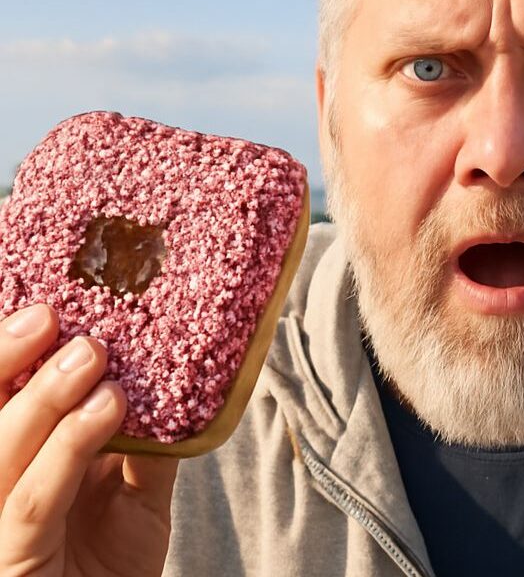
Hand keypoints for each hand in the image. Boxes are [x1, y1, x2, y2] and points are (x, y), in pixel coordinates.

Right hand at [0, 304, 177, 576]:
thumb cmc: (112, 564)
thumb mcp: (136, 494)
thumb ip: (143, 444)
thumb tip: (173, 382)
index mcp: (11, 464)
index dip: (4, 355)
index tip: (41, 307)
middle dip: (6, 360)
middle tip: (51, 317)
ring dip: (45, 397)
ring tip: (91, 355)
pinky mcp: (12, 558)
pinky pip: (32, 498)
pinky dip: (68, 447)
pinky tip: (105, 408)